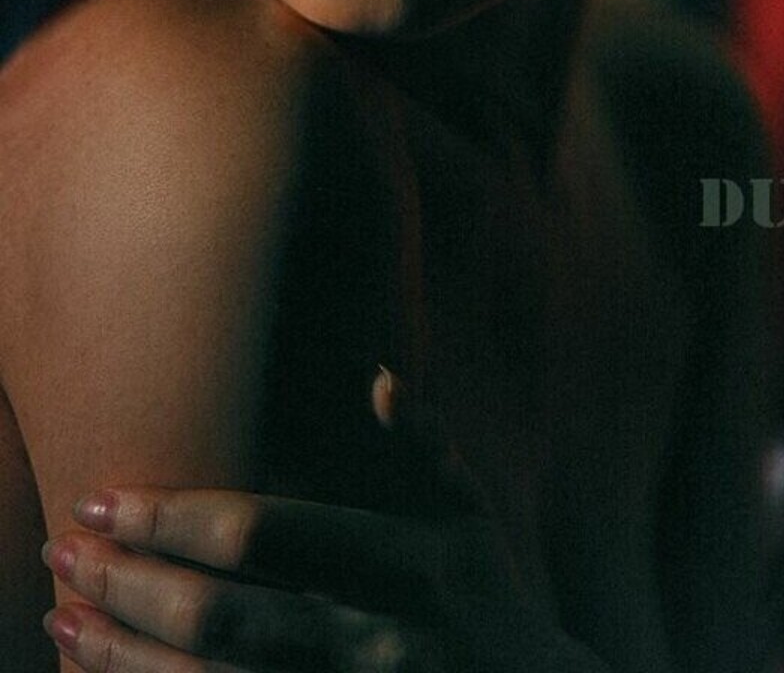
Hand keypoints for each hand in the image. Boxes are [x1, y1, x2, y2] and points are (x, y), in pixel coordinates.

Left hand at [41, 370, 610, 671]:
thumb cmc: (485, 589)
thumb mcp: (468, 512)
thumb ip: (422, 445)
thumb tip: (377, 377)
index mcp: (402, 562)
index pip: (265, 533)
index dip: (176, 517)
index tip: (107, 499)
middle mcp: (370, 638)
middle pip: (220, 617)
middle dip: (129, 585)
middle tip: (63, 551)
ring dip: (122, 656)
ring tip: (60, 617)